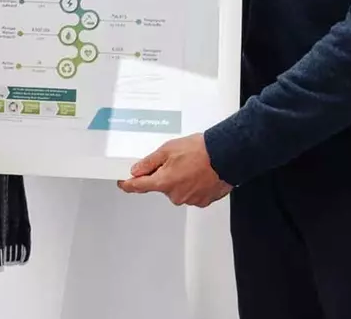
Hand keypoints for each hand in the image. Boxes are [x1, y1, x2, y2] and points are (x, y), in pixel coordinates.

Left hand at [115, 133, 231, 206]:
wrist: (226, 155)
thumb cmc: (200, 151)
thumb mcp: (167, 149)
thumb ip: (149, 162)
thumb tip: (136, 170)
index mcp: (164, 182)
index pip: (138, 187)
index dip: (128, 184)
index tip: (123, 183)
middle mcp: (175, 195)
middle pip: (161, 187)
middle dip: (163, 175)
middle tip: (174, 161)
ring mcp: (190, 200)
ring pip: (177, 190)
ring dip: (179, 180)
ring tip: (191, 165)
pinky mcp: (203, 201)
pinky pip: (191, 193)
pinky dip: (192, 185)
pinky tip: (199, 173)